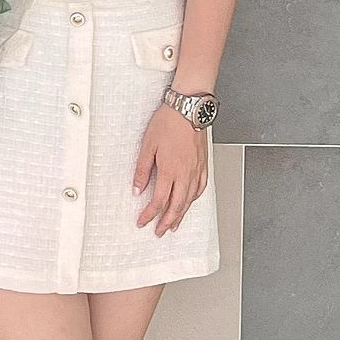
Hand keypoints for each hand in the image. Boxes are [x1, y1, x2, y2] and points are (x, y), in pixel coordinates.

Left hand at [133, 101, 207, 234]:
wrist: (189, 108)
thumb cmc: (169, 122)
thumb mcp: (148, 145)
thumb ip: (142, 170)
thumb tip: (137, 188)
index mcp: (170, 170)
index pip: (159, 201)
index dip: (149, 215)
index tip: (142, 222)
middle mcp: (185, 174)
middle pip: (176, 206)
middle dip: (166, 222)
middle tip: (159, 232)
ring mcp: (196, 170)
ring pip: (189, 200)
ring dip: (181, 214)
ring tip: (173, 224)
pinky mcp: (203, 164)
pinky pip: (201, 188)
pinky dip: (194, 199)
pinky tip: (190, 201)